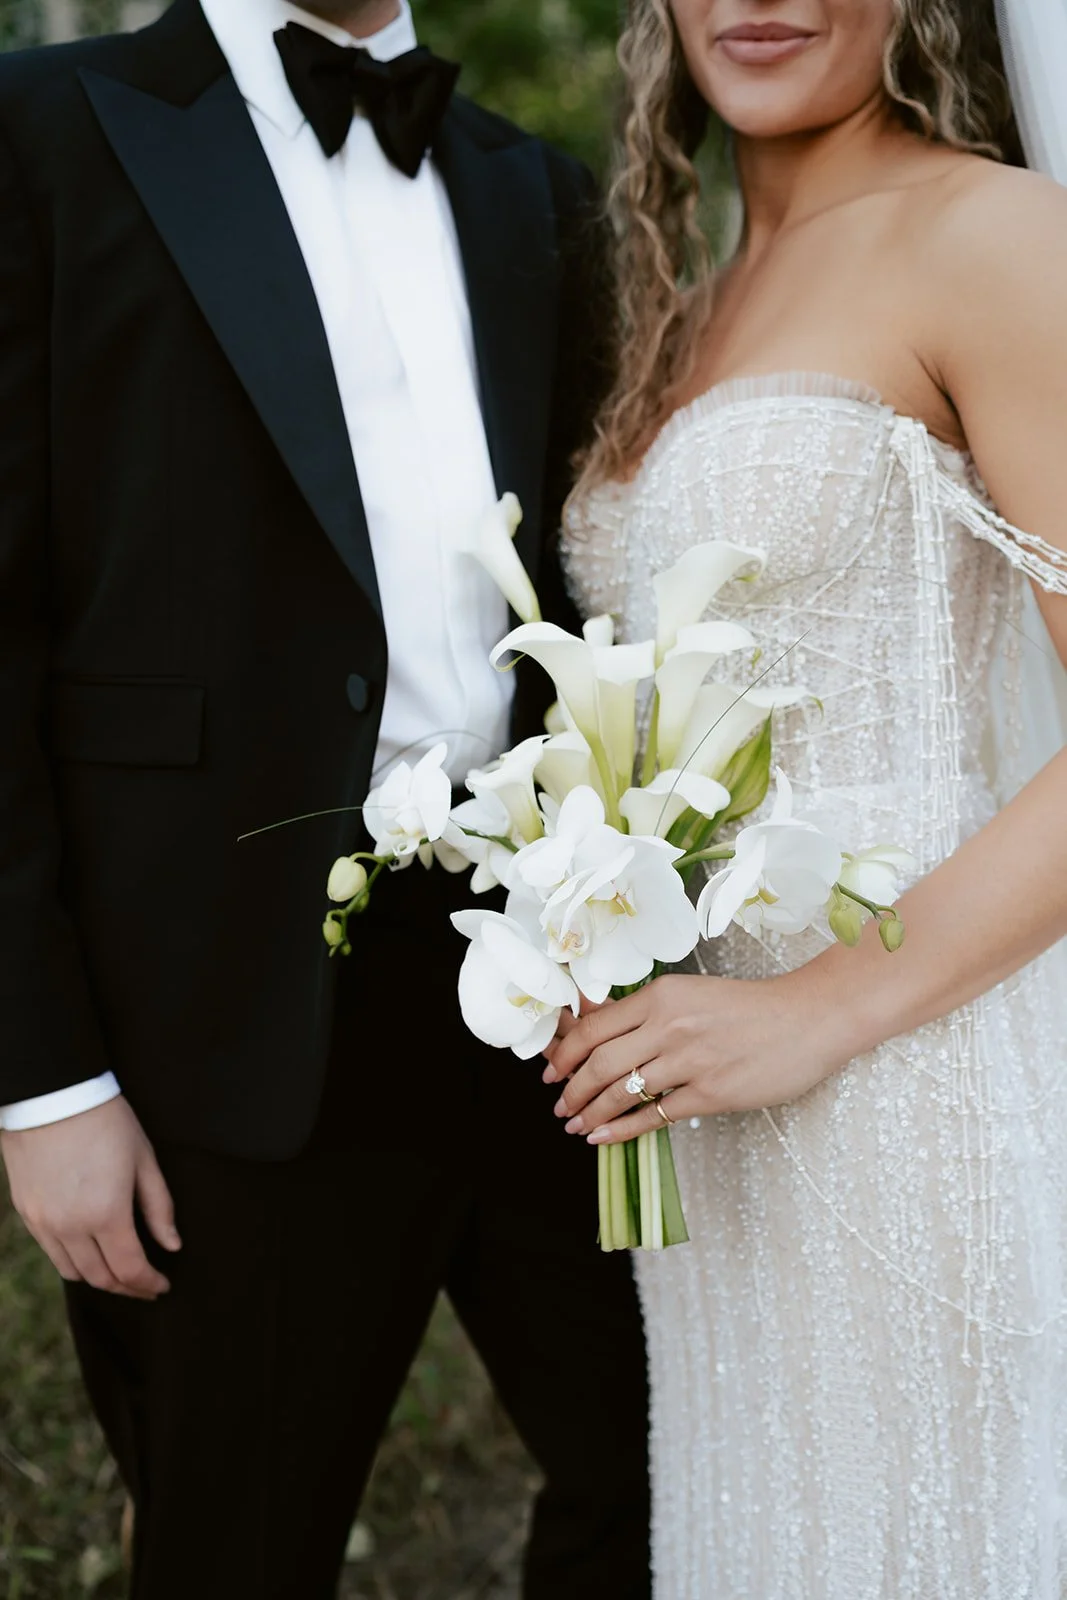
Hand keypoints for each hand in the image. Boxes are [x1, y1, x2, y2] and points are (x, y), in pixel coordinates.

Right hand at [1, 1097, 180, 1298]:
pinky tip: (91, 1252)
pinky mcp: (26, 1213)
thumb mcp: (144, 1159)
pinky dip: (74, 1262)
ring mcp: (43, 1223)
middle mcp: (70, 1227)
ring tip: (120, 1273)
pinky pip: (52, 1253)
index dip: (149, 1284)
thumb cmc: (106, 1121)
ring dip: (100, 1279)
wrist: (52, 1096)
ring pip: (73, 1272)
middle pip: (101, 1278)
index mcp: (106, 1214)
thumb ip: (159, 1207)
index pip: (130, 1269)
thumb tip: (172, 1245)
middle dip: (128, 1288)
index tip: (162, 1286)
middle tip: (145, 1286)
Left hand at [543, 973, 845, 1144]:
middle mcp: (670, 1026)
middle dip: (571, 1088)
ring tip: (576, 1123)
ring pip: (622, 1092)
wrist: (807, 1019)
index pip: (595, 1027)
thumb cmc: (749, 1006)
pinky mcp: (711, 1093)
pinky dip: (622, 1130)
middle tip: (559, 1103)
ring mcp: (690, 1062)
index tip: (552, 1069)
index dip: (565, 1052)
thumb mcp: (691, 993)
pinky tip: (603, 1137)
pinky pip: (655, 1116)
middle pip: (600, 1062)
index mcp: (662, 996)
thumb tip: (596, 1026)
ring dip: (591, 1112)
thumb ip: (648, 1010)